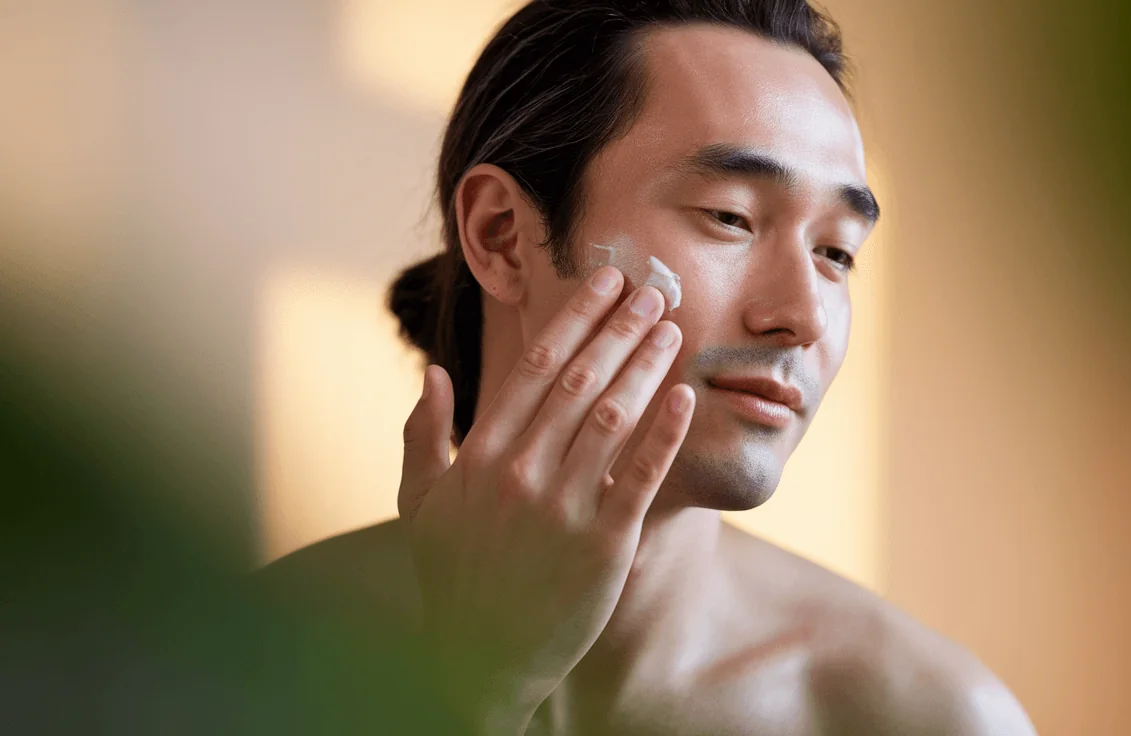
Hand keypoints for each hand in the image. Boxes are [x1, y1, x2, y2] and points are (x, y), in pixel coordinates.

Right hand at [398, 267, 694, 733]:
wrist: (483, 658)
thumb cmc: (453, 576)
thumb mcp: (419, 505)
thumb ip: (422, 435)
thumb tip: (434, 371)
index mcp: (480, 455)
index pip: (536, 367)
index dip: (576, 318)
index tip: (606, 283)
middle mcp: (521, 473)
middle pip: (580, 381)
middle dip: (621, 328)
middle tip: (654, 289)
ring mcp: (563, 509)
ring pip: (613, 417)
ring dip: (646, 366)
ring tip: (672, 330)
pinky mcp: (604, 545)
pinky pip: (641, 476)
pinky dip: (665, 433)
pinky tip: (685, 396)